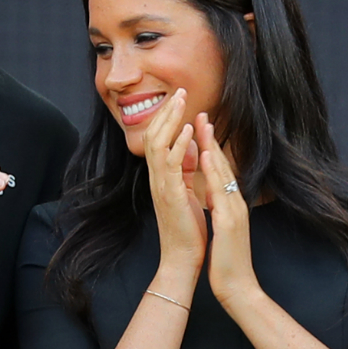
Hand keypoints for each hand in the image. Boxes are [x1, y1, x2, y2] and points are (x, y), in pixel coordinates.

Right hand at [143, 87, 207, 271]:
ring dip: (170, 120)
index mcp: (162, 177)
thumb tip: (194, 149)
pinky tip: (188, 130)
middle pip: (153, 135)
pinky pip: (170, 164)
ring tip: (180, 100)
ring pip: (158, 144)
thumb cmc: (188, 228)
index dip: (167, 118)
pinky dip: (179, 145)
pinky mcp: (170, 195)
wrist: (183, 258)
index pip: (159, 139)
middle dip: (166, 111)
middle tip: (178, 90)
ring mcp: (160, 185)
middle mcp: (157, 178)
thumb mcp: (188, 192)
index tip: (179, 98)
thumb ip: (187, 170)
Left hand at [194, 112, 257, 306]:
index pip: (221, 172)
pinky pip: (221, 191)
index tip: (201, 128)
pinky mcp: (230, 222)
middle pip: (224, 165)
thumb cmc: (228, 262)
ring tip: (203, 125)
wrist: (239, 288)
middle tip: (202, 114)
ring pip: (224, 173)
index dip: (211, 148)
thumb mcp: (223, 229)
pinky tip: (208, 157)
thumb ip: (220, 210)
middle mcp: (236, 204)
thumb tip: (212, 196)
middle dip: (212, 139)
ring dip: (213, 147)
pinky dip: (214, 172)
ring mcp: (235, 211)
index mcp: (232, 206)